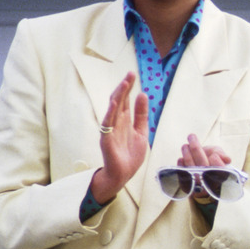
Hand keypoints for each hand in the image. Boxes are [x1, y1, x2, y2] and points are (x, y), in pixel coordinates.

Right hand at [91, 72, 148, 203]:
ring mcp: (110, 129)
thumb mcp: (142, 131)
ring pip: (113, 109)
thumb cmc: (131, 154)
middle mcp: (117, 122)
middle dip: (124, 87)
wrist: (123, 174)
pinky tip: (114, 102)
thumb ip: (141, 115)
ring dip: (118, 95)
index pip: (126, 100)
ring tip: (124, 83)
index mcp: (125, 121)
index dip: (129, 88)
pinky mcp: (106, 138)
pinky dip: (110, 112)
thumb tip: (143, 94)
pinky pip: (108, 123)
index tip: (133, 74)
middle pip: (119, 101)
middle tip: (130, 74)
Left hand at [179, 134, 231, 199]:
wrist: (201, 174)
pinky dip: (181, 165)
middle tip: (191, 136)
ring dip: (186, 154)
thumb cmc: (211, 162)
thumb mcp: (218, 155)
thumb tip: (227, 159)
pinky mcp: (186, 186)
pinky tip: (181, 159)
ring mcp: (197, 185)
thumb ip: (221, 154)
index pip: (219, 169)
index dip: (217, 162)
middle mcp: (209, 182)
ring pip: (190, 168)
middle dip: (196, 149)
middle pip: (202, 164)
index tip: (213, 155)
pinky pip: (182, 174)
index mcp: (220, 175)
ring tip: (185, 146)